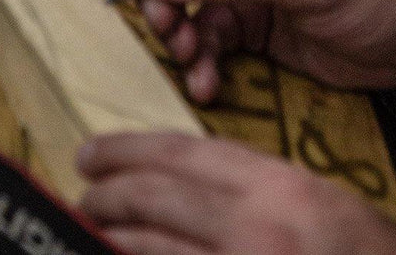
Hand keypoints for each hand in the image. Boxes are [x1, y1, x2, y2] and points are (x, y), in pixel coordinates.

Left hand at [77, 134, 395, 254]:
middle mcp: (255, 232)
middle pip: (156, 200)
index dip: (129, 150)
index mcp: (276, 189)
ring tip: (91, 224)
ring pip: (151, 251)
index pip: (182, 155)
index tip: (95, 152)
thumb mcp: (312, 204)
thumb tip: (181, 191)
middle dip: (109, 192)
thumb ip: (250, 192)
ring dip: (111, 237)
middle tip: (84, 188)